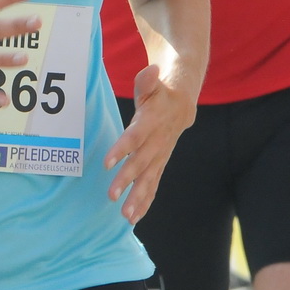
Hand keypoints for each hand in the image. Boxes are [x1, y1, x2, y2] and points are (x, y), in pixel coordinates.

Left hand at [104, 61, 194, 222]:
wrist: (182, 107)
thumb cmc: (159, 95)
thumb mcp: (153, 84)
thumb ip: (148, 81)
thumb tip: (151, 70)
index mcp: (151, 123)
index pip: (135, 137)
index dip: (122, 149)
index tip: (107, 163)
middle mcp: (157, 144)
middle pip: (140, 164)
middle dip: (127, 181)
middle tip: (112, 196)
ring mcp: (160, 157)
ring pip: (149, 181)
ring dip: (138, 199)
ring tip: (126, 216)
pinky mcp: (159, 166)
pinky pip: (153, 187)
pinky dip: (145, 203)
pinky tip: (134, 219)